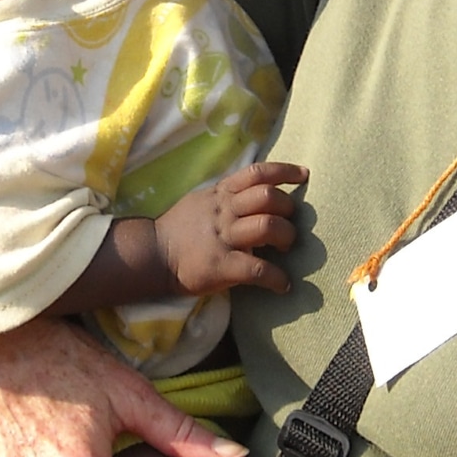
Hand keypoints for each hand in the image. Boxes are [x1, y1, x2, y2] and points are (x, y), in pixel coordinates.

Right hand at [153, 160, 306, 295]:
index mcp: (221, 193)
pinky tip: (283, 284)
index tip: (304, 176)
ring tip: (286, 249)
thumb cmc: (179, 228)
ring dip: (287, 237)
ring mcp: (224, 237)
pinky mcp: (222, 265)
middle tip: (288, 224)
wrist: (153, 255)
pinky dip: (277, 278)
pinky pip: (259, 269)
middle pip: (269, 197)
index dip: (285, 172)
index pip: (257, 173)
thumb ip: (227, 195)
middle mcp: (225, 211)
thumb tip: (256, 191)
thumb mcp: (201, 200)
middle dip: (288, 209)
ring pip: (268, 226)